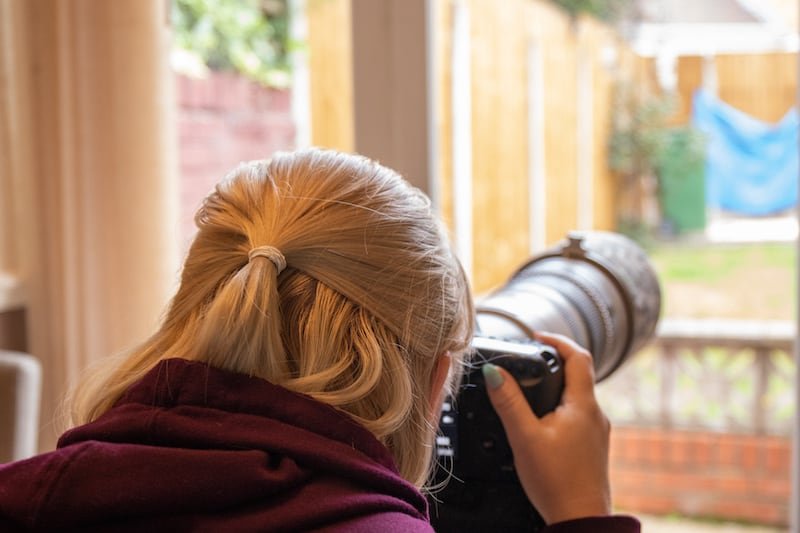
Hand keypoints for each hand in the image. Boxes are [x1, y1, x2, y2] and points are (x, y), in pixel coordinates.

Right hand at [482, 332, 610, 523]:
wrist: (580, 521)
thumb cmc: (557, 483)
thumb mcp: (525, 438)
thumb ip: (509, 403)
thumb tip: (493, 372)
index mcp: (584, 405)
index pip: (578, 356)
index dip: (556, 340)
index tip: (535, 336)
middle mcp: (596, 415)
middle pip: (579, 374)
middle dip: (553, 362)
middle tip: (528, 358)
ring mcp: (597, 432)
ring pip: (578, 397)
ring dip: (557, 386)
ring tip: (530, 388)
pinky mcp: (592, 447)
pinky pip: (578, 416)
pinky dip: (560, 407)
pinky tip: (542, 421)